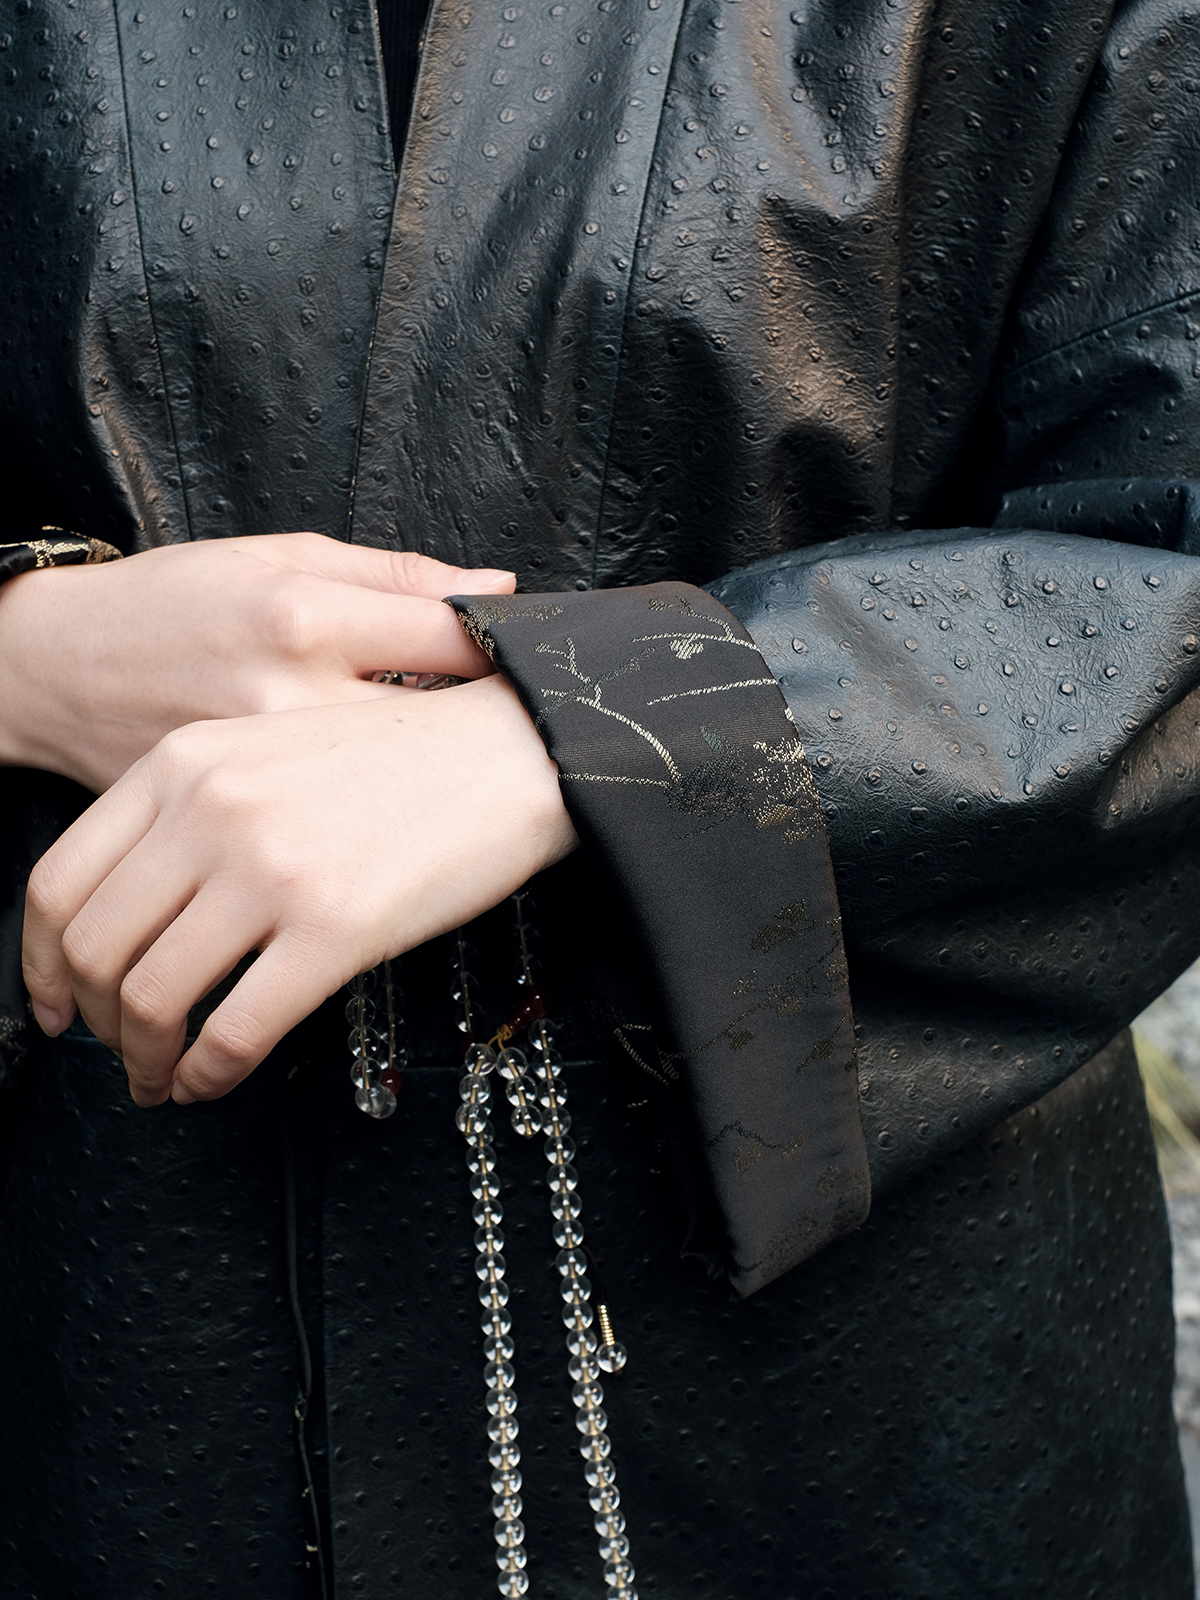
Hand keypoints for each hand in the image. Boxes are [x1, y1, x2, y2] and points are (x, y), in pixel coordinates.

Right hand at [0, 532, 514, 790]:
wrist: (58, 672)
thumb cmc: (176, 600)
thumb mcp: (281, 556)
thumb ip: (393, 575)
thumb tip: (497, 588)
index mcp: (303, 616)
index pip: (453, 636)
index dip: (512, 648)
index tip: (535, 658)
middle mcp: (290, 697)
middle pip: (441, 720)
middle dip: (490, 722)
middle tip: (524, 721)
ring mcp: (269, 772)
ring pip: (399, 779)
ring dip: (442, 770)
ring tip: (465, 760)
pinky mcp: (244, 822)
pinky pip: (345, 821)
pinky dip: (382, 807)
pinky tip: (399, 796)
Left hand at [22, 676, 579, 1103]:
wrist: (514, 748)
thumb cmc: (404, 754)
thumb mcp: (270, 748)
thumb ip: (194, 808)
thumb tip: (140, 909)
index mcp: (184, 763)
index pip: (58, 882)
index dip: (41, 964)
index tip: (55, 1007)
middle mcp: (212, 811)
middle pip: (95, 949)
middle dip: (96, 1024)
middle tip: (122, 1053)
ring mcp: (271, 869)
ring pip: (152, 998)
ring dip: (146, 1060)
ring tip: (165, 1080)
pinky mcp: (335, 927)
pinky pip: (237, 1029)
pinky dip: (209, 1075)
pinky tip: (216, 1082)